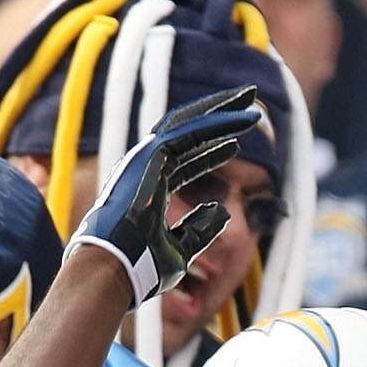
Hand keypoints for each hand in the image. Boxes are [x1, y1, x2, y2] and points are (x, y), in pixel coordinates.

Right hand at [67, 85, 260, 303]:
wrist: (114, 269)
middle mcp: (149, 164)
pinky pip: (189, 131)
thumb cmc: (141, 268)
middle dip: (220, 115)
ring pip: (191, 122)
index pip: (187, 158)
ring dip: (223, 110)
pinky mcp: (151, 155)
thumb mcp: (180, 251)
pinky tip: (240, 118)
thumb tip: (223, 211)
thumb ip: (200, 230)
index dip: (212, 149)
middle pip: (190, 131)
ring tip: (251, 97)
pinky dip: (216, 122)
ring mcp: (147, 157)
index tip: (235, 142)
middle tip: (248, 104)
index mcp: (152, 184)